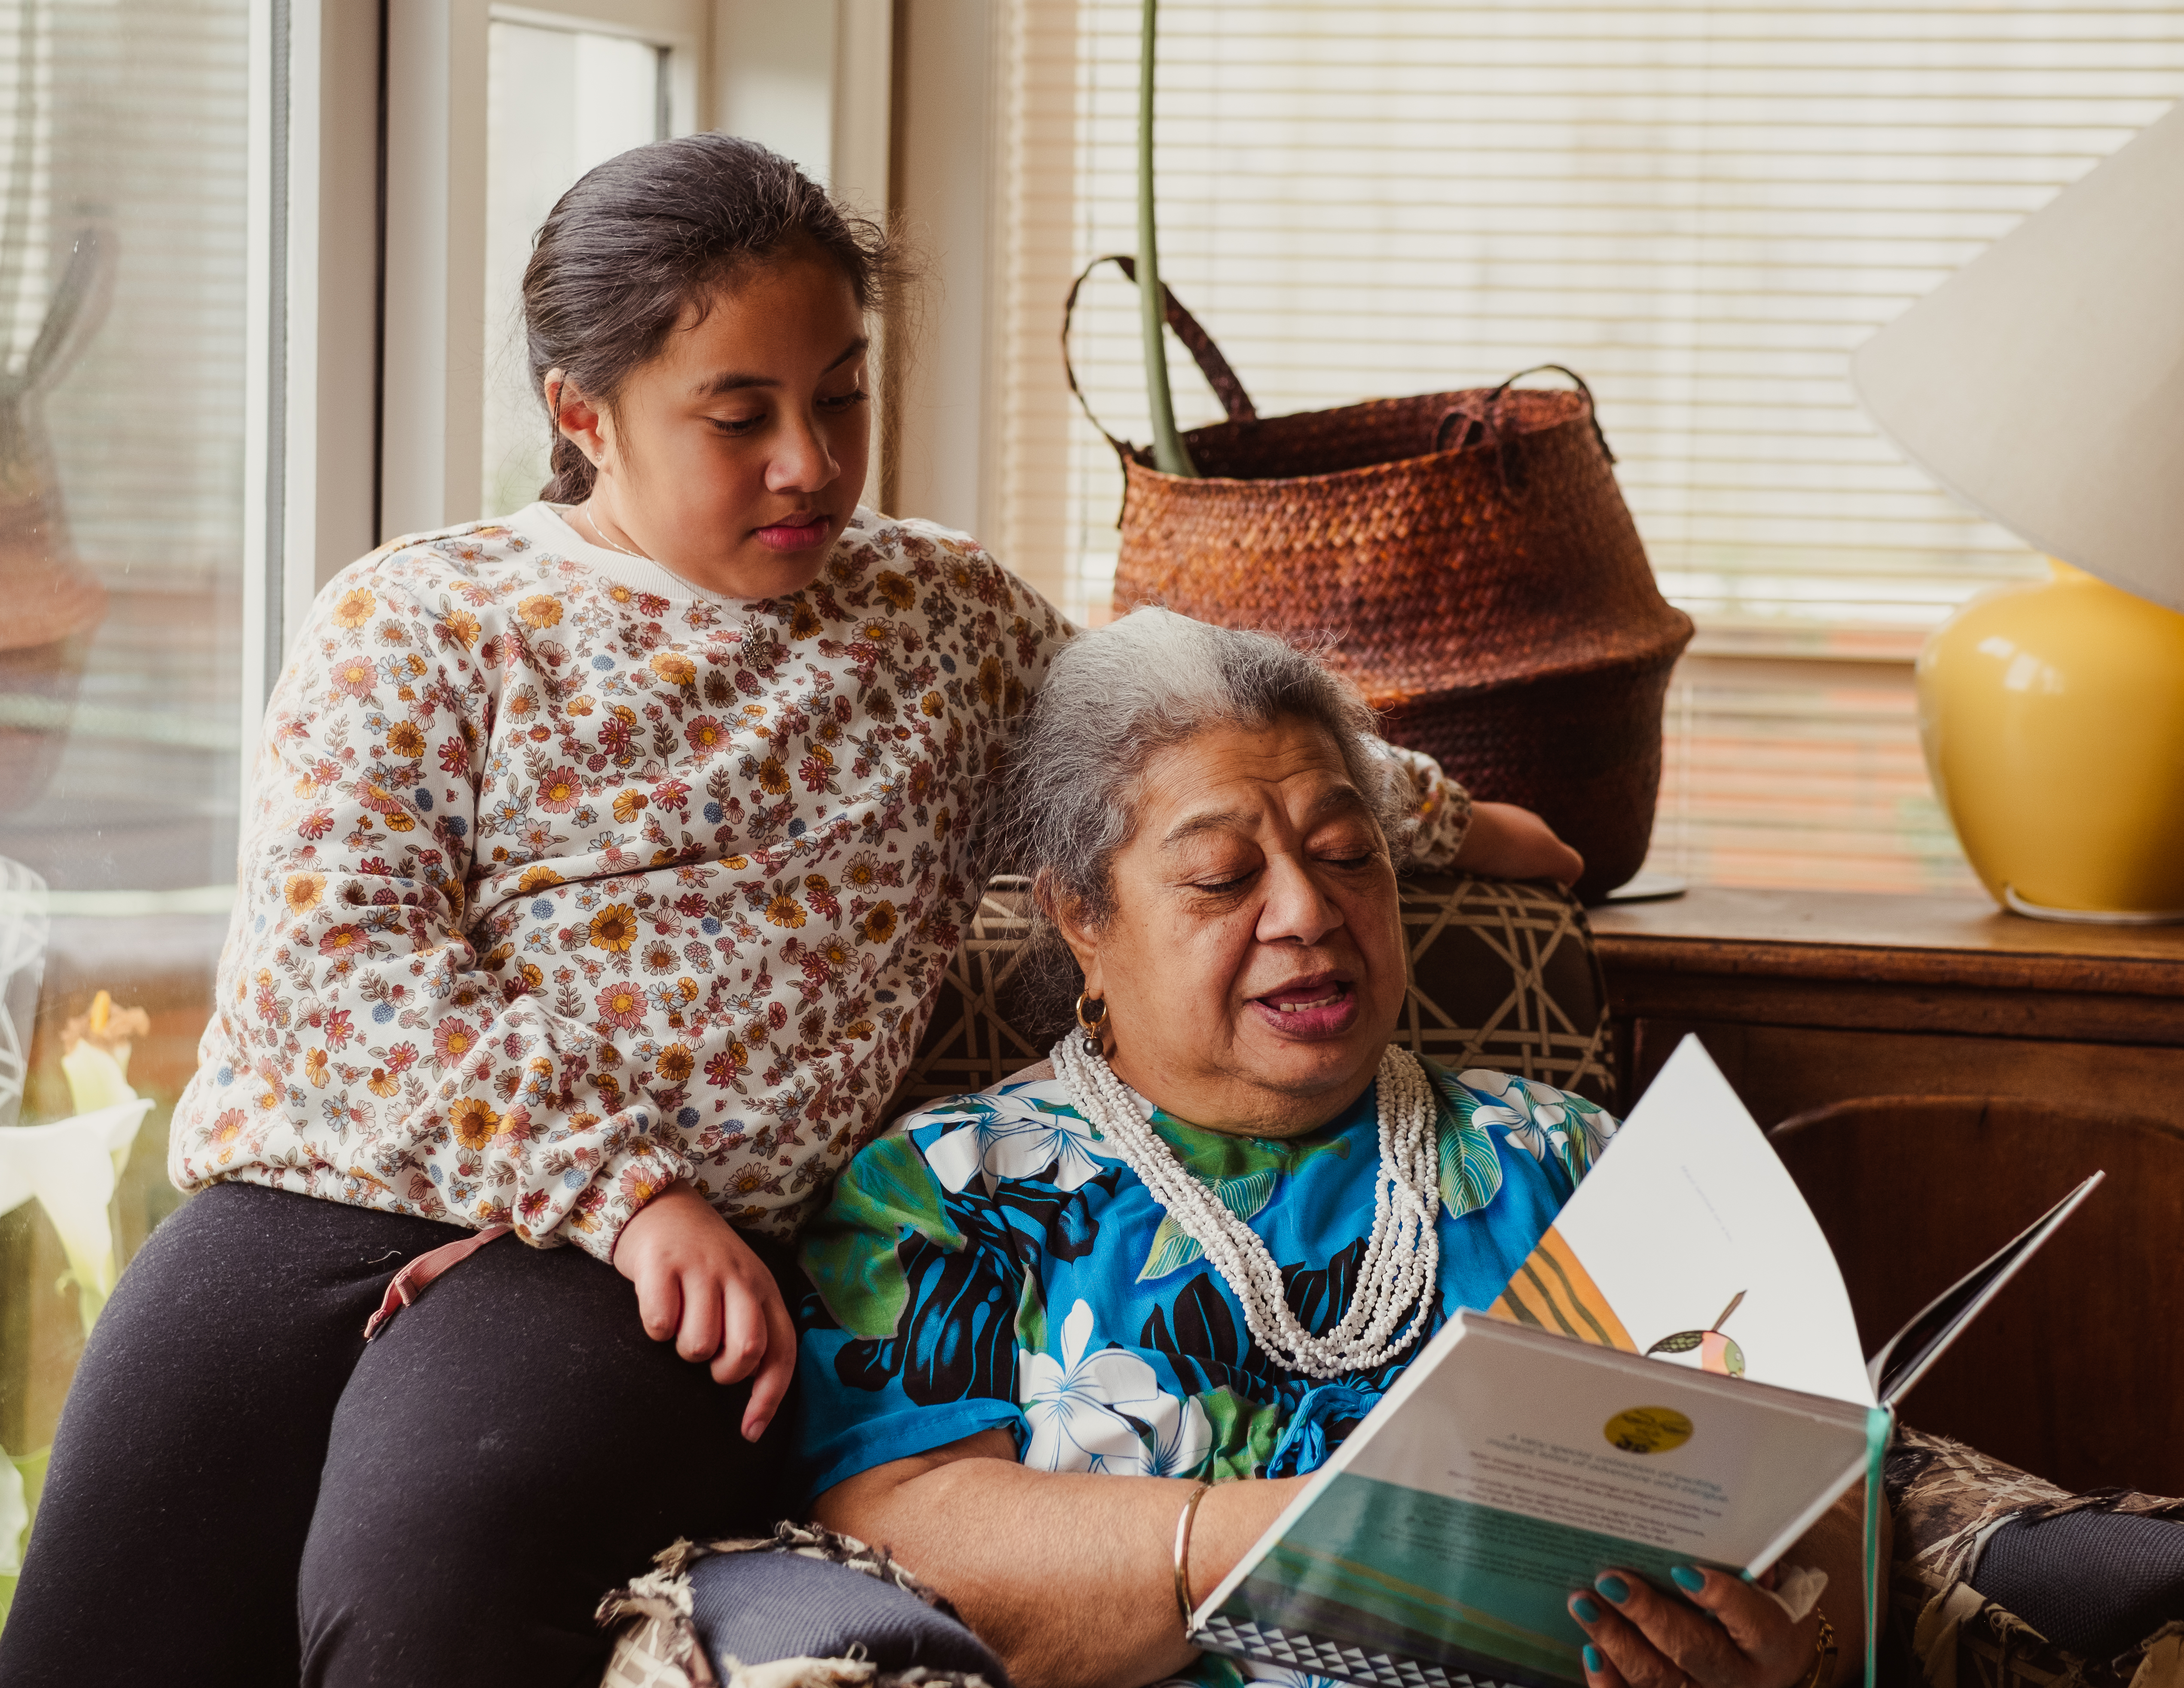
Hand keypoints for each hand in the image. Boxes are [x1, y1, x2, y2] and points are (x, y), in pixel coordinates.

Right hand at [612, 1181, 795, 1439]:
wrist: (659, 1205)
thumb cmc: (701, 1263)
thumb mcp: (738, 1289)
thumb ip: (751, 1332)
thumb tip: (753, 1416)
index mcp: (764, 1288)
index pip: (781, 1352)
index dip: (768, 1399)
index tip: (748, 1433)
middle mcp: (739, 1276)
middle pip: (746, 1351)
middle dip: (723, 1373)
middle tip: (707, 1360)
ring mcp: (701, 1268)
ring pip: (699, 1345)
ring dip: (684, 1348)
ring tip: (680, 1322)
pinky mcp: (662, 1264)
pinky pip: (660, 1324)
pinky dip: (655, 1328)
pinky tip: (657, 1308)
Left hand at [1452, 800, 1584, 887]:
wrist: (1460, 834)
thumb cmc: (1511, 846)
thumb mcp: (1556, 858)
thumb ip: (1570, 865)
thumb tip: (1566, 881)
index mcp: (1533, 824)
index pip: (1547, 854)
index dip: (1547, 876)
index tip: (1539, 890)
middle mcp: (1506, 823)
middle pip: (1520, 857)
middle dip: (1520, 876)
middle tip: (1515, 891)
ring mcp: (1479, 830)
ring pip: (1494, 860)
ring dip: (1496, 877)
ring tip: (1490, 888)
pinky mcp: (1456, 840)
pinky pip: (1471, 862)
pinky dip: (1474, 873)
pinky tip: (1470, 880)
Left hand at [1569, 1567, 1818, 1687]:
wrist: (1769, 1661)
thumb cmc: (1762, 1609)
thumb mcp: (1771, 1587)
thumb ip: (1749, 1564)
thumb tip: (1719, 1531)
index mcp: (1771, 1643)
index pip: (1752, 1623)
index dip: (1721, 1598)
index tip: (1682, 1570)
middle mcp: (1738, 1676)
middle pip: (1692, 1650)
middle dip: (1648, 1614)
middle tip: (1611, 1581)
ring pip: (1659, 1677)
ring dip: (1617, 1641)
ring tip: (1584, 1604)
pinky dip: (1610, 1680)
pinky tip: (1591, 1651)